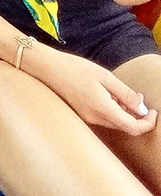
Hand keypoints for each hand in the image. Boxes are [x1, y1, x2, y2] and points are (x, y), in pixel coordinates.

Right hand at [36, 49, 156, 134]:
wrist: (45, 68)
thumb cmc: (73, 68)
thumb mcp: (104, 76)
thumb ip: (125, 93)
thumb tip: (141, 107)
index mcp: (102, 109)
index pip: (133, 128)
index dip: (147, 123)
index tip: (152, 112)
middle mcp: (94, 118)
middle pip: (124, 127)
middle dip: (136, 116)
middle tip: (137, 98)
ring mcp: (86, 118)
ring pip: (113, 122)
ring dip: (123, 113)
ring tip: (119, 93)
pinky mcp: (80, 114)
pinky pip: (102, 118)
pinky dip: (111, 111)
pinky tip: (105, 95)